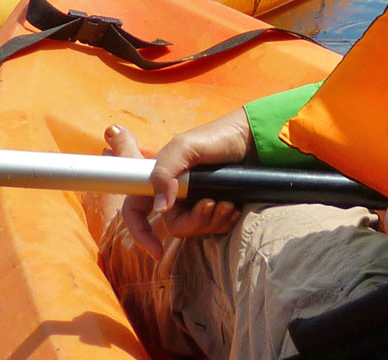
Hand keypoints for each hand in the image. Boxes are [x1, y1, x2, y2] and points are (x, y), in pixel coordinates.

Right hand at [111, 110, 253, 256]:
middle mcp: (175, 192)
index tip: (156, 251)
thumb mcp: (186, 147)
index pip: (136, 210)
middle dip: (195, 221)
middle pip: (174, 226)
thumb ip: (165, 173)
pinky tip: (235, 207)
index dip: (139, 231)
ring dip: (213, 220)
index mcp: (160, 178)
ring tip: (229, 203)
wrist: (251, 139)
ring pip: (196, 229)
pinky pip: (214, 228)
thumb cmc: (217, 136)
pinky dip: (224, 221)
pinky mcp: (215, 207)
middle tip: (212, 204)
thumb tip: (159, 208)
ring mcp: (195, 201)